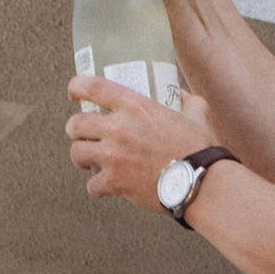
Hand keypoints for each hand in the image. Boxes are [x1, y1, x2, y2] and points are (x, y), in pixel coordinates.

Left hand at [67, 72, 215, 207]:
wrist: (200, 182)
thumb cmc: (199, 148)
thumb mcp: (196, 114)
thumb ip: (186, 100)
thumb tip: (180, 93)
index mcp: (135, 106)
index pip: (92, 87)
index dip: (76, 86)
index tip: (74, 92)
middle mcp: (119, 128)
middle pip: (76, 123)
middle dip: (74, 129)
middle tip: (81, 134)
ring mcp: (114, 156)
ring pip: (77, 153)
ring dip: (80, 157)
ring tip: (87, 160)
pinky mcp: (115, 182)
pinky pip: (91, 184)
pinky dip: (96, 187)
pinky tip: (104, 186)